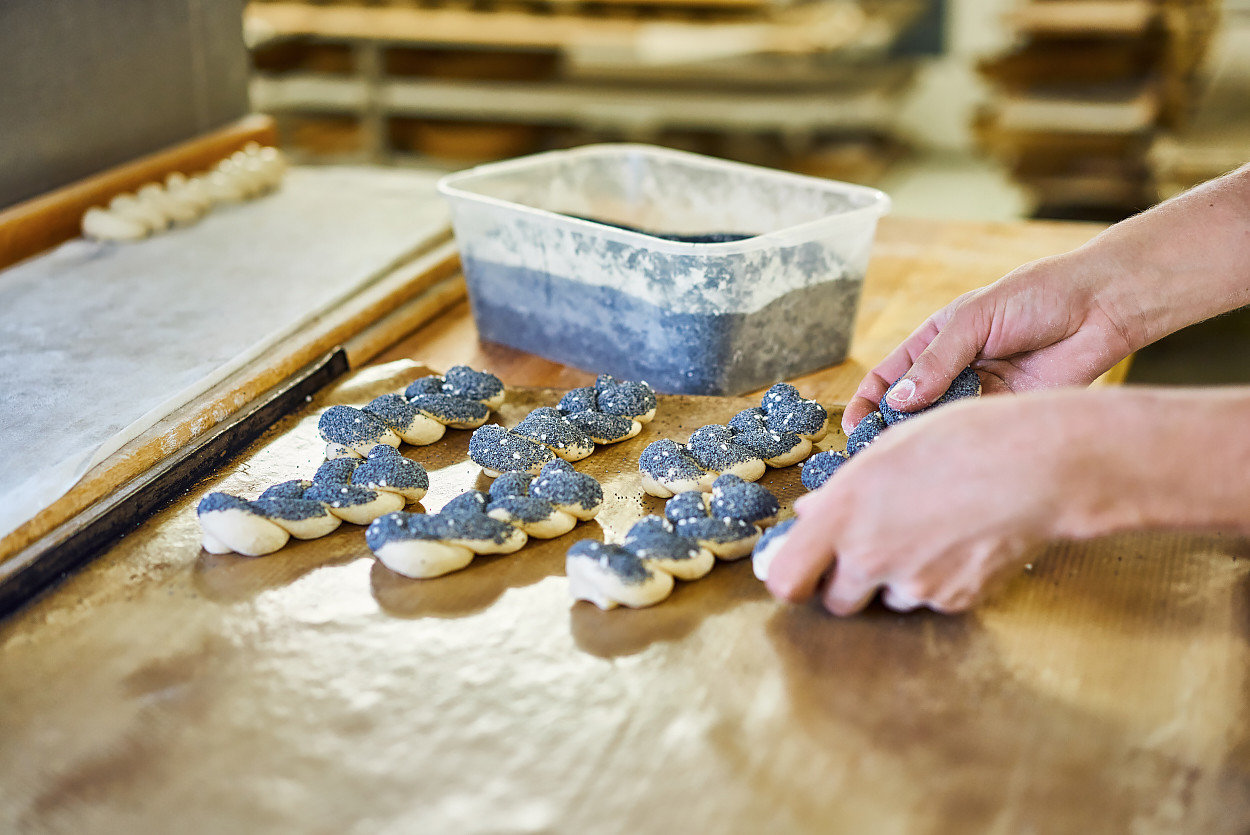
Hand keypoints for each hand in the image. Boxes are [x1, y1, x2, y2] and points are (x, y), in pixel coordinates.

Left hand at [769, 394, 1089, 614]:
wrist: (1036, 467)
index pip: (787, 580)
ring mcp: (914, 586)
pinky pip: (930, 601)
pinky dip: (936, 581)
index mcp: (843, 515)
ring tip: (928, 530)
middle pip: (835, 601)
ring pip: (887, 599)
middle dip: (845, 582)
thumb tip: (807, 514)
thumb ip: (839, 492)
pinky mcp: (954, 601)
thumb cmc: (959, 442)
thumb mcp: (885, 451)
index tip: (802, 564)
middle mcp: (871, 557)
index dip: (791, 576)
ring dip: (894, 579)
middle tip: (869, 547)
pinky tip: (957, 540)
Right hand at [842, 249, 1141, 432]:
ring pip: (942, 425)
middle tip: (880, 454)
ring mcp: (982, 394)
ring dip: (927, 440)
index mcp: (936, 341)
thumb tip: (898, 400)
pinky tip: (955, 454)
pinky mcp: (1011, 413)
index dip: (867, 402)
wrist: (1100, 308)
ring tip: (914, 457)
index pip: (887, 376)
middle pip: (909, 408)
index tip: (854, 428)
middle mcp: (954, 371)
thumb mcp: (974, 320)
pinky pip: (979, 433)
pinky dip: (964, 444)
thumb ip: (937, 361)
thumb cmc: (1036, 298)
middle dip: (891, 430)